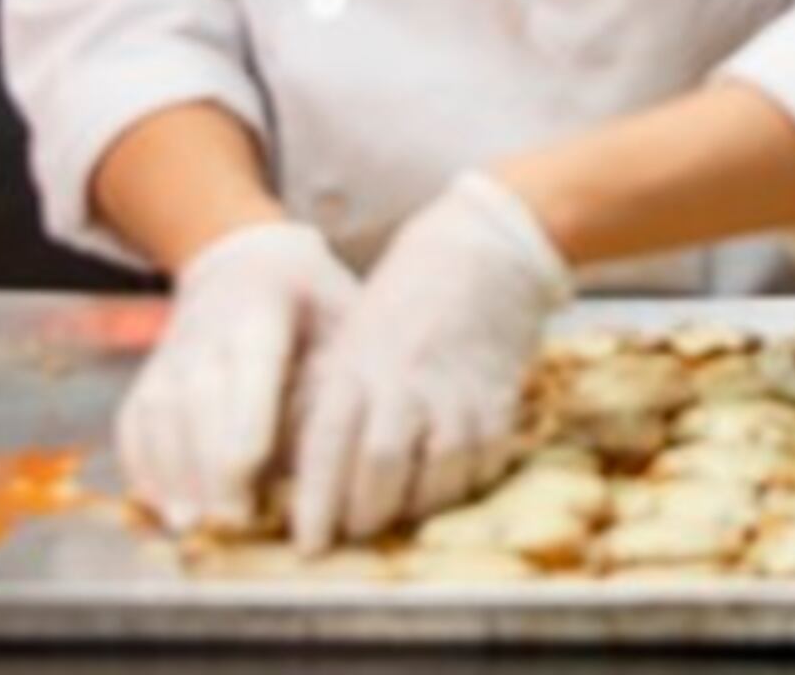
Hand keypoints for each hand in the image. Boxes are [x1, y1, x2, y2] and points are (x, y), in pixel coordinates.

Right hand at [115, 219, 356, 533]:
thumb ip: (338, 372)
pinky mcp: (149, 377)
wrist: (245, 262)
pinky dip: (142, 467)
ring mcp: (170, 354)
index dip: (244, 423)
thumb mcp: (341, 313)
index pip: (249, 366)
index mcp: (261, 309)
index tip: (250, 474)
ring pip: (159, 416)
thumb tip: (339, 442)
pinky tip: (158, 507)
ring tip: (191, 527)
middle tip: (230, 522)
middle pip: (198, 402)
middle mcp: (205, 330)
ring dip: (171, 475)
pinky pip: (134, 424)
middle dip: (210, 465)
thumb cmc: (311, 299)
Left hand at [287, 171, 571, 549]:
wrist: (485, 249)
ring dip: (414, 508)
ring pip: (434, 477)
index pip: (326, 448)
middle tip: (356, 530)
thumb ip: (326, 397)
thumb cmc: (405, 296)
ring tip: (401, 511)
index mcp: (356, 365)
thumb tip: (294, 464)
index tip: (309, 545)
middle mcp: (403, 381)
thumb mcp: (351, 337)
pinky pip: (482, 465)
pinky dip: (463, 486)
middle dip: (364, 516)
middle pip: (378, 471)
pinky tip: (448, 482)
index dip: (316, 505)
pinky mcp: (499, 399)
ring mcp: (456, 392)